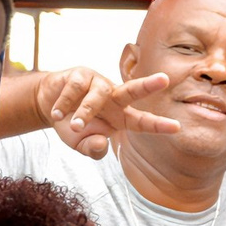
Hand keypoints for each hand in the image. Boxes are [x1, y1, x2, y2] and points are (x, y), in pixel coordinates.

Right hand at [37, 66, 180, 158]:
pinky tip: (55, 114)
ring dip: (85, 113)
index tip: (177, 127)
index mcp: (121, 117)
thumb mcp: (81, 145)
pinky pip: (74, 90)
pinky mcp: (80, 75)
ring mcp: (97, 83)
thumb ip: (93, 149)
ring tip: (74, 126)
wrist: (48, 106)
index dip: (158, 125)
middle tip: (165, 79)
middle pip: (132, 90)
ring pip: (96, 97)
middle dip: (148, 85)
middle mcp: (113, 97)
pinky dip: (64, 105)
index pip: (142, 122)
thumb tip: (102, 143)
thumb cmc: (72, 126)